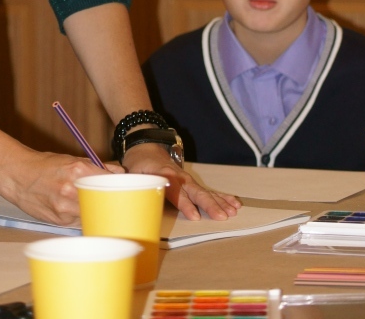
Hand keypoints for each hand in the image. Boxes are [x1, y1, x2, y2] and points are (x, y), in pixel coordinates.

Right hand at [2, 147, 122, 225]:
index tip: (126, 189)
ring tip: (101, 208)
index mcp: (78, 170)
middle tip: (118, 202)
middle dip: (111, 202)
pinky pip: (79, 222)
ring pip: (92, 214)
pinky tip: (82, 212)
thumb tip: (119, 172)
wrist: (17, 176)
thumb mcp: (71, 160)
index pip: (110, 181)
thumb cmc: (45, 165)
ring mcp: (65, 208)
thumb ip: (95, 167)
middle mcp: (72, 190)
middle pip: (104, 200)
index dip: (120, 186)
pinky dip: (83, 217)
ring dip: (98, 212)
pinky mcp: (59, 221)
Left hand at [122, 144, 240, 220]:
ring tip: (232, 211)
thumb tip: (131, 189)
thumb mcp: (132, 172)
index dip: (186, 204)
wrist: (146, 148)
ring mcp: (188, 180)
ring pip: (206, 192)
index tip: (196, 217)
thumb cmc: (139, 164)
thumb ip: (133, 182)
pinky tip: (234, 204)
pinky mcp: (192, 183)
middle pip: (196, 192)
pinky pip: (209, 191)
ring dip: (219, 202)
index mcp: (165, 175)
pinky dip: (222, 197)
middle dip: (209, 205)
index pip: (177, 192)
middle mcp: (180, 177)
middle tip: (222, 216)